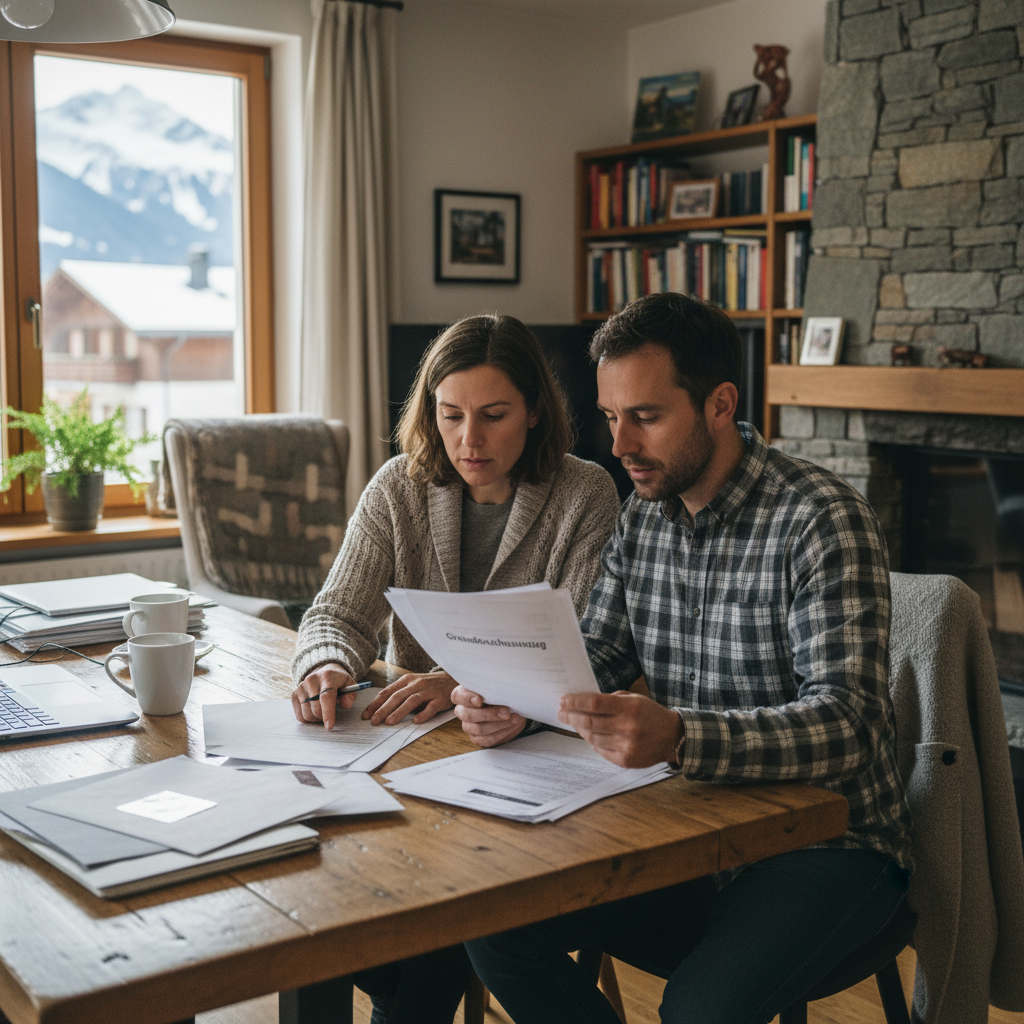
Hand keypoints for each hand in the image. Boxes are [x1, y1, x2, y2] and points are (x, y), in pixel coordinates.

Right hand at [291, 663, 359, 729]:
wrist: (324, 671)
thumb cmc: (338, 682)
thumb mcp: (350, 685)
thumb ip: (350, 695)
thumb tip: (346, 705)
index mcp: (327, 677)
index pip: (326, 697)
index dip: (328, 713)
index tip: (329, 726)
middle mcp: (312, 680)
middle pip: (316, 709)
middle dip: (324, 717)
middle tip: (331, 714)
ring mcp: (301, 687)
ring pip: (307, 714)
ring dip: (316, 719)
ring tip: (323, 711)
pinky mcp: (294, 694)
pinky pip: (299, 716)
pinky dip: (308, 719)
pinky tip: (314, 711)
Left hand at [362, 671, 455, 725]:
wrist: (453, 678)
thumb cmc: (429, 684)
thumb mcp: (412, 684)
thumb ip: (398, 693)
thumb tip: (380, 707)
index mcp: (406, 680)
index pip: (387, 692)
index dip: (376, 704)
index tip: (366, 715)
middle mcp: (416, 684)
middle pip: (397, 696)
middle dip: (383, 709)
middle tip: (374, 721)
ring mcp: (429, 691)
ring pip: (411, 701)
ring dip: (399, 712)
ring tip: (389, 722)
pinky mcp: (440, 698)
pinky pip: (431, 707)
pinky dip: (423, 714)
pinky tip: (416, 721)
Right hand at [452, 685, 526, 747]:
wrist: (512, 707)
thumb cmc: (501, 692)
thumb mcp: (497, 685)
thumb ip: (493, 685)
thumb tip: (500, 687)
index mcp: (463, 694)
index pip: (457, 696)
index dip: (467, 698)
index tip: (480, 700)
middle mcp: (463, 711)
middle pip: (468, 715)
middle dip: (489, 714)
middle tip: (507, 712)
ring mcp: (469, 726)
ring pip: (478, 729)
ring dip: (499, 724)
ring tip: (515, 718)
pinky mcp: (478, 738)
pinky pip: (487, 739)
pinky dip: (502, 732)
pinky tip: (513, 725)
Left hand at [558, 691, 683, 768]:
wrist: (672, 737)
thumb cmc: (650, 714)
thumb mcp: (634, 698)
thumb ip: (610, 699)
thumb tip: (583, 702)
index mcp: (629, 708)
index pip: (595, 703)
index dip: (575, 702)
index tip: (563, 700)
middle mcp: (627, 727)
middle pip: (589, 722)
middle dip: (571, 716)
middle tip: (561, 712)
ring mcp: (626, 746)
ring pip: (592, 738)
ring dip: (580, 729)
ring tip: (574, 722)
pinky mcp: (625, 760)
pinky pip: (600, 750)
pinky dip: (592, 741)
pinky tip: (589, 734)